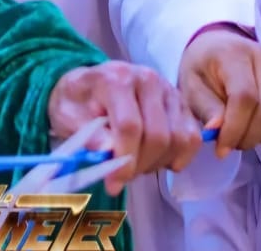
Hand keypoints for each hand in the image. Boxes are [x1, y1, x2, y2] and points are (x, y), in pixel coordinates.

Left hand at [48, 61, 202, 195]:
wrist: (88, 85)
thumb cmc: (77, 101)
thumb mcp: (68, 115)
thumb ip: (87, 134)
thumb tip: (108, 153)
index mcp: (116, 78)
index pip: (130, 125)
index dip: (124, 159)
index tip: (113, 183)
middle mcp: (148, 79)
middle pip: (158, 135)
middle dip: (140, 165)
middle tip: (122, 176)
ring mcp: (169, 90)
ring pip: (179, 139)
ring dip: (158, 162)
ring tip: (136, 164)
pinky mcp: (182, 104)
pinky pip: (192, 138)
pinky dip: (178, 157)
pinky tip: (156, 159)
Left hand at [179, 25, 260, 157]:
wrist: (219, 46)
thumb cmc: (204, 68)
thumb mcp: (191, 85)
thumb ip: (204, 107)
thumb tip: (217, 131)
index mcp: (235, 55)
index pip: (245, 97)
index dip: (235, 129)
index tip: (221, 148)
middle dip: (252, 136)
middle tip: (235, 143)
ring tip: (252, 133)